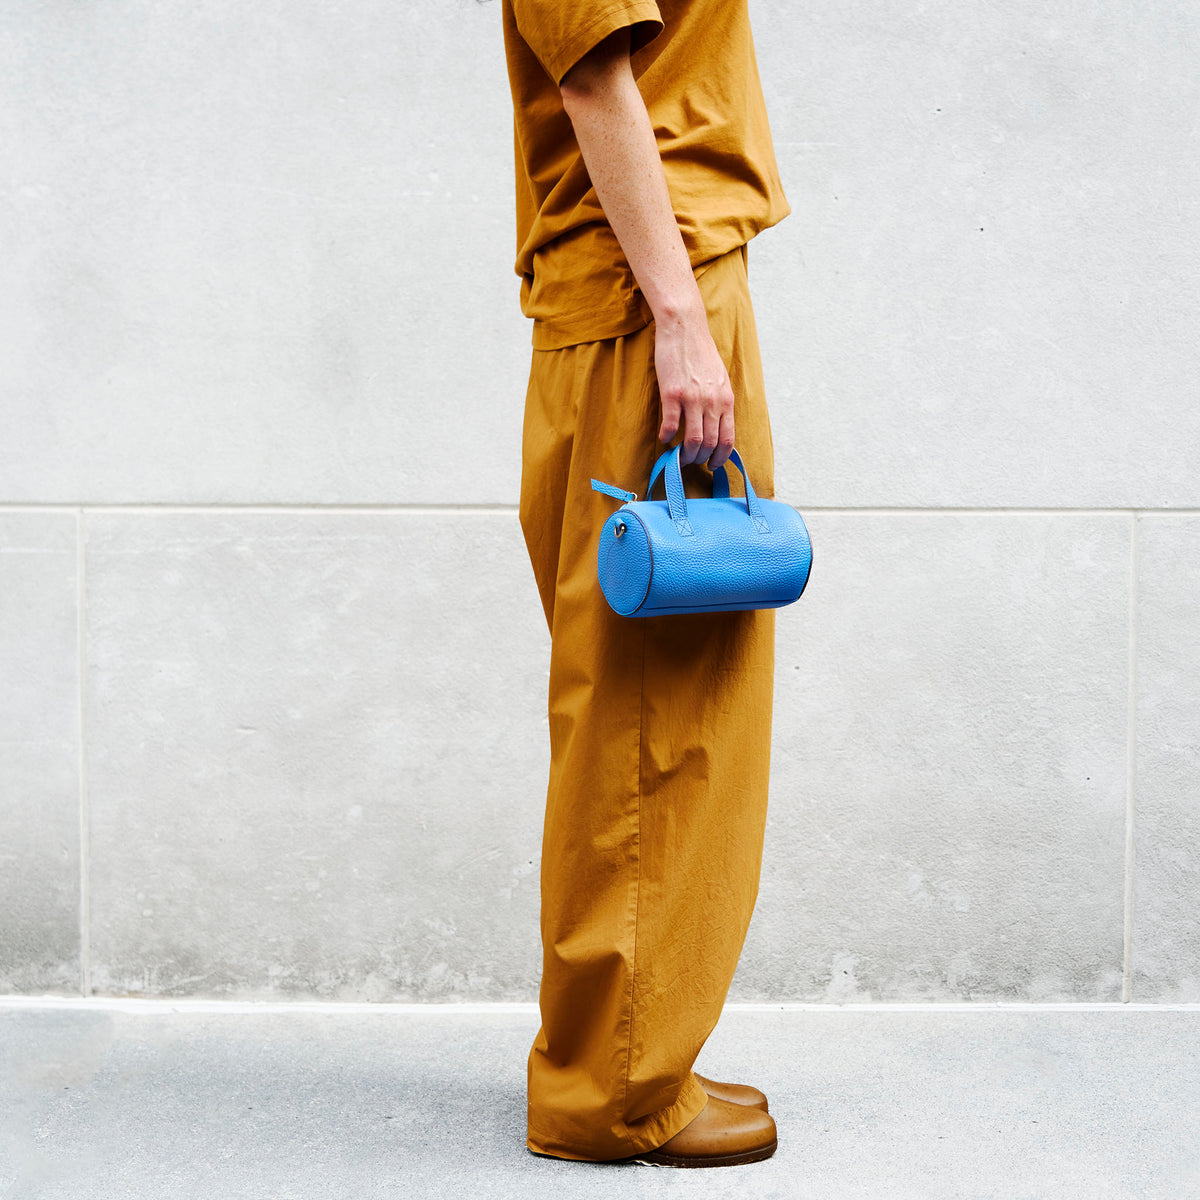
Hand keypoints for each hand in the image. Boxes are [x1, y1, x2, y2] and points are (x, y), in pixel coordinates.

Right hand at [654, 307, 735, 471]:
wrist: (685, 328)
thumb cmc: (701, 352)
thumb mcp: (720, 378)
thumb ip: (720, 402)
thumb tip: (717, 425)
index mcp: (726, 399)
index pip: (727, 439)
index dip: (720, 458)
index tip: (712, 465)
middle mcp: (712, 402)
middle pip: (709, 444)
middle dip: (700, 459)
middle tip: (691, 461)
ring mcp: (692, 399)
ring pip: (692, 440)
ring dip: (684, 454)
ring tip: (678, 456)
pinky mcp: (672, 394)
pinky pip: (671, 426)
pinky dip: (666, 437)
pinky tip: (664, 437)